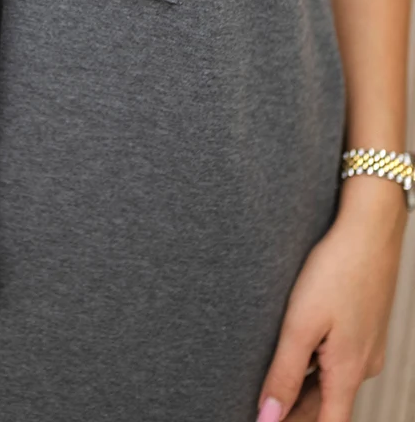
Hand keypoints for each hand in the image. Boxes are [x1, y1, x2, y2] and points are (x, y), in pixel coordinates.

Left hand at [255, 176, 407, 421]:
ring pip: (332, 383)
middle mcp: (363, 365)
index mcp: (348, 372)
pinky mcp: (364, 328)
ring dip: (304, 391)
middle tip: (262, 407)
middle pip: (327, 408)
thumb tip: (268, 417)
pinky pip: (338, 360)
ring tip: (270, 386)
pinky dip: (316, 367)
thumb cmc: (337, 269)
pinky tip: (296, 353)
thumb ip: (284, 374)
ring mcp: (366, 346)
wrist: (370, 229)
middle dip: (295, 414)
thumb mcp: (301, 323)